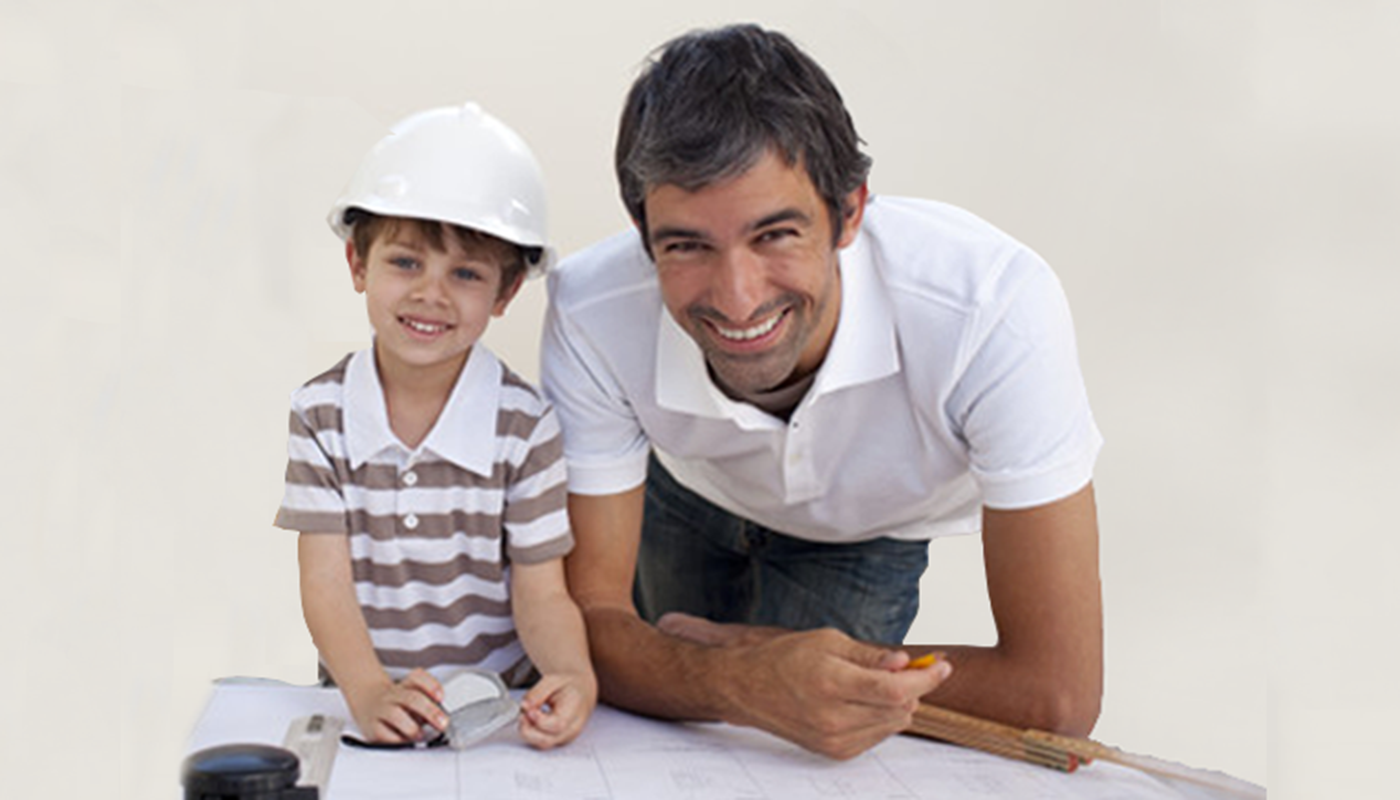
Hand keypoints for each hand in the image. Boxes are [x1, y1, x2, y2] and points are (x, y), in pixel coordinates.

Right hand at [344, 669, 449, 743]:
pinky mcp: (372, 729)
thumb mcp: (412, 694)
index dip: (431, 686)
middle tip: (443, 723)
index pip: (417, 677)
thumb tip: (442, 718)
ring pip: (396, 716)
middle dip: (430, 712)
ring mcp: (381, 710)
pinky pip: (384, 735)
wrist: (367, 702)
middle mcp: (392, 695)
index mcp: (404, 685)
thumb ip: (428, 701)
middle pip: (412, 698)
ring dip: (412, 728)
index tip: (441, 697)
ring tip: (420, 735)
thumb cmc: (397, 702)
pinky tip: (404, 741)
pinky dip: (397, 740)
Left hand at [518, 671, 597, 748]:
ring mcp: (565, 737)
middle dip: (528, 730)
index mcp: (575, 708)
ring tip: (524, 716)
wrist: (581, 691)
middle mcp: (572, 727)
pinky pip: (541, 742)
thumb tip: (524, 706)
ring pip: (542, 744)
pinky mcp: (558, 740)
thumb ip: (537, 693)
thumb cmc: (569, 685)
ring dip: (528, 733)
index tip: (528, 710)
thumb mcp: (553, 679)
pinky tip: (529, 721)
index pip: (557, 724)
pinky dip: (531, 734)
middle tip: (521, 715)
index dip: (539, 720)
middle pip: (548, 740)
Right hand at [662, 613, 952, 758]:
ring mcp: (834, 739)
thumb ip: (870, 655)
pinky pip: (877, 736)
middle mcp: (833, 717)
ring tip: (875, 683)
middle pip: (900, 709)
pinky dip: (881, 718)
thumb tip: (905, 662)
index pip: (896, 690)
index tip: (942, 666)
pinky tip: (862, 702)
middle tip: (908, 668)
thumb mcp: (828, 641)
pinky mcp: (834, 751)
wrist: (748, 688)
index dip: (926, 679)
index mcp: (832, 683)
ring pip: (893, 724)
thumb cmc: (785, 658)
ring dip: (898, 704)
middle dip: (913, 687)